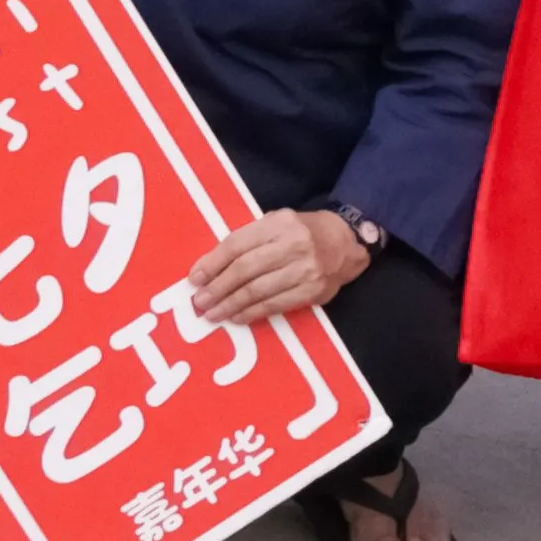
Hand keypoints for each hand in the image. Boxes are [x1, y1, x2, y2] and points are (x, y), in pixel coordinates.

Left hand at [181, 206, 367, 331]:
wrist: (345, 243)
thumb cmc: (301, 232)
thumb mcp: (276, 223)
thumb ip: (248, 240)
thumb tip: (210, 267)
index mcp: (279, 223)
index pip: (237, 244)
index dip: (212, 263)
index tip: (195, 278)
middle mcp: (293, 244)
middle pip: (245, 269)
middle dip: (218, 288)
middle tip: (200, 302)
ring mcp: (305, 269)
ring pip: (258, 291)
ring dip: (231, 305)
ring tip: (213, 314)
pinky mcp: (313, 291)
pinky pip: (275, 305)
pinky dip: (253, 313)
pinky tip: (237, 317)